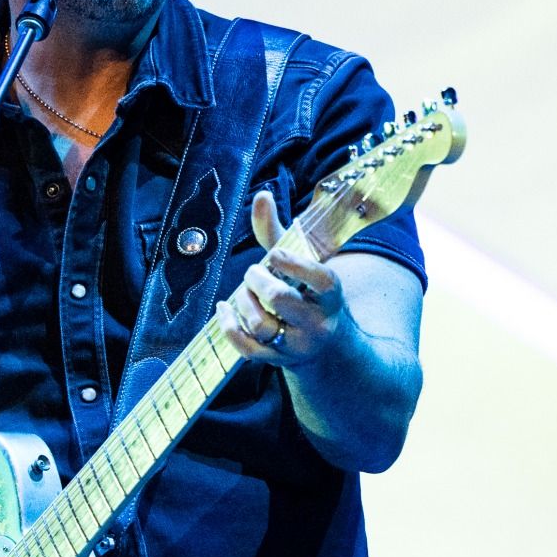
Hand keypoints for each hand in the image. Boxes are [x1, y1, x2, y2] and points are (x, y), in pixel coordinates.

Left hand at [217, 189, 348, 369]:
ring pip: (261, 325)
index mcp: (332, 294)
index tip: (275, 255)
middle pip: (281, 300)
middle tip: (254, 272)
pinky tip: (224, 309)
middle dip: (258, 280)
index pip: (321, 280)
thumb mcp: (304, 264)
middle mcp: (319, 321)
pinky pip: (247, 349)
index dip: (294, 264)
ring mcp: (298, 344)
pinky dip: (229, 326)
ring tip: (243, 292)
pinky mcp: (277, 361)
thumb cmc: (309, 294)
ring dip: (243, 302)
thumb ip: (279, 233)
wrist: (328, 345)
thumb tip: (262, 195)